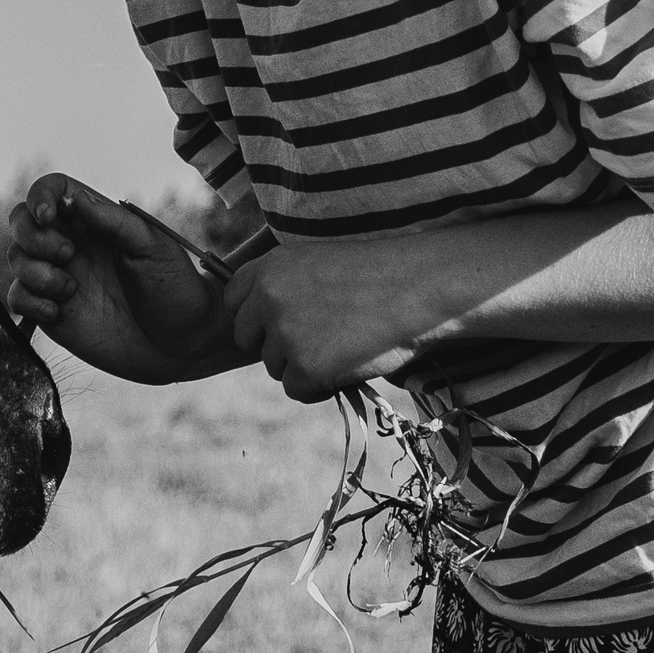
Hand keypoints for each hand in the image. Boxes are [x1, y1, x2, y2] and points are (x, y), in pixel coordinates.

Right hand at [6, 173, 229, 383]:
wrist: (182, 345)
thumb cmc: (175, 289)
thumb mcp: (153, 247)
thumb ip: (113, 221)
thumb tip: (75, 198)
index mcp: (96, 221)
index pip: (52, 191)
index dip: (40, 197)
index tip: (49, 216)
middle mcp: (71, 244)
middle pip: (22, 221)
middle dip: (33, 236)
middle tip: (68, 255)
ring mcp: (58, 277)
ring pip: (17, 258)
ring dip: (35, 271)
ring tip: (70, 290)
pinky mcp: (51, 311)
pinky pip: (17, 296)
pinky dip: (29, 300)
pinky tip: (57, 311)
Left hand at [222, 238, 440, 401]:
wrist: (420, 288)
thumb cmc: (381, 274)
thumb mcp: (319, 262)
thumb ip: (284, 286)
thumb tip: (264, 323)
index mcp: (269, 268)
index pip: (233, 301)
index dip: (256, 317)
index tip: (279, 324)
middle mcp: (267, 299)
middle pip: (247, 339)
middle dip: (274, 345)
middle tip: (315, 342)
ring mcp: (284, 334)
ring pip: (274, 367)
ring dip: (302, 366)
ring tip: (343, 349)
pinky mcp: (306, 367)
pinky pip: (296, 390)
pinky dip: (319, 387)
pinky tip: (346, 369)